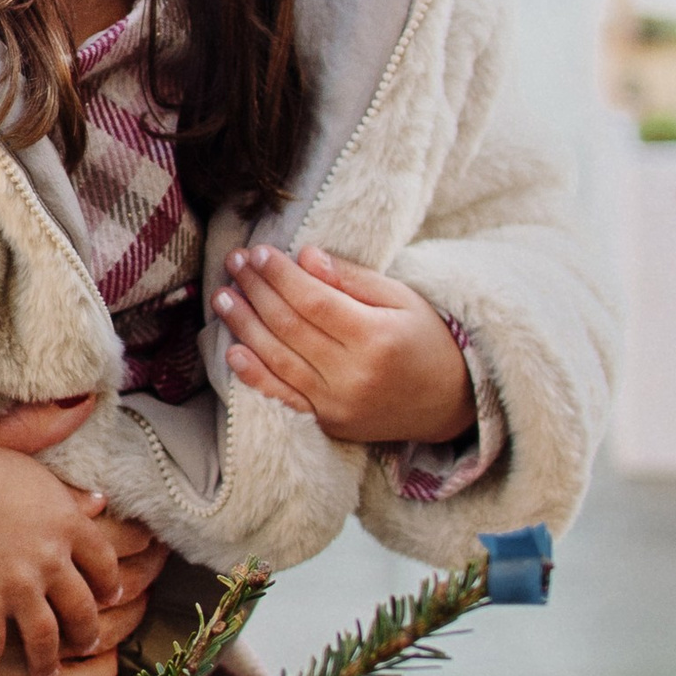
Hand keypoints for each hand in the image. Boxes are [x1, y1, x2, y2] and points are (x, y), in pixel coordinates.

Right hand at [0, 399, 166, 675]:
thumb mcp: (32, 473)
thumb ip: (69, 495)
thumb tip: (102, 504)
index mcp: (67, 523)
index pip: (105, 564)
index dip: (111, 586)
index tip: (111, 598)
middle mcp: (49, 558)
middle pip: (83, 608)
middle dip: (88, 632)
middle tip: (86, 643)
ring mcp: (16, 584)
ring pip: (47, 637)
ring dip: (48, 661)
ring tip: (46, 673)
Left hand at [214, 245, 472, 447]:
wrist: (452, 401)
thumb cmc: (427, 340)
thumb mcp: (401, 298)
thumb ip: (352, 279)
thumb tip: (305, 256)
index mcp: (375, 337)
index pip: (312, 300)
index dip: (280, 275)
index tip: (258, 252)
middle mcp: (353, 374)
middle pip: (289, 327)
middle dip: (256, 291)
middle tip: (234, 264)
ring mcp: (338, 404)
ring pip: (278, 361)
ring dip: (245, 326)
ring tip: (224, 297)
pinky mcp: (329, 424)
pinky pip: (283, 399)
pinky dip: (254, 376)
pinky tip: (232, 351)